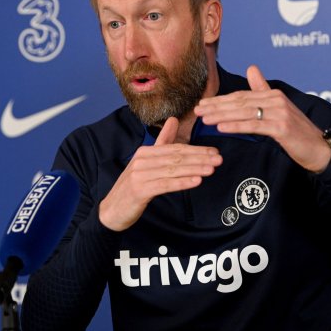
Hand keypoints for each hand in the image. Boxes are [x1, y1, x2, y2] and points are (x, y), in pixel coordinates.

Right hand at [98, 116, 222, 230]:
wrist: (112, 211)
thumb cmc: (134, 186)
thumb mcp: (147, 163)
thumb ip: (162, 142)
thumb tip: (174, 119)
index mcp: (146, 152)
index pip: (175, 149)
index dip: (197, 150)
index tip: (214, 152)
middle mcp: (142, 160)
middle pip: (176, 158)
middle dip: (200, 158)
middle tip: (218, 159)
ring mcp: (140, 174)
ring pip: (173, 170)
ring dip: (194, 169)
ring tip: (211, 170)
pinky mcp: (140, 190)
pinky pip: (165, 185)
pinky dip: (182, 182)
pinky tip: (196, 182)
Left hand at [195, 65, 330, 172]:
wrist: (319, 149)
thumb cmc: (297, 132)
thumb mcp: (280, 109)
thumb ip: (263, 90)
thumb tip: (252, 68)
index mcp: (273, 95)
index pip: (241, 96)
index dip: (220, 100)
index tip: (202, 104)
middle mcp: (276, 100)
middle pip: (240, 102)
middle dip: (216, 106)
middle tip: (197, 111)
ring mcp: (280, 113)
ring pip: (244, 113)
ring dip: (222, 115)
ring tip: (204, 119)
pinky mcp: (281, 128)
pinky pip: (254, 126)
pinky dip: (236, 126)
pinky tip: (221, 128)